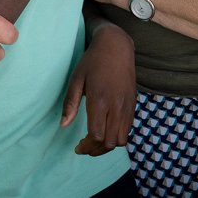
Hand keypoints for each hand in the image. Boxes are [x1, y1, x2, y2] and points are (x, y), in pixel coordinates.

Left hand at [60, 21, 135, 155]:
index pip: (97, 135)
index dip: (87, 146)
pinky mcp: (133, 105)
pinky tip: (106, 131)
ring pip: (122, 140)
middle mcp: (116, 106)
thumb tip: (63, 124)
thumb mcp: (76, 79)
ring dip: (108, 146)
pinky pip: (128, 129)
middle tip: (84, 148)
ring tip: (95, 142)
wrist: (116, 47)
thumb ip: (70, 103)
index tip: (77, 147)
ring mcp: (127, 106)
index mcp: (100, 100)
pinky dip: (117, 137)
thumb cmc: (92, 61)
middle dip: (96, 150)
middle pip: (110, 142)